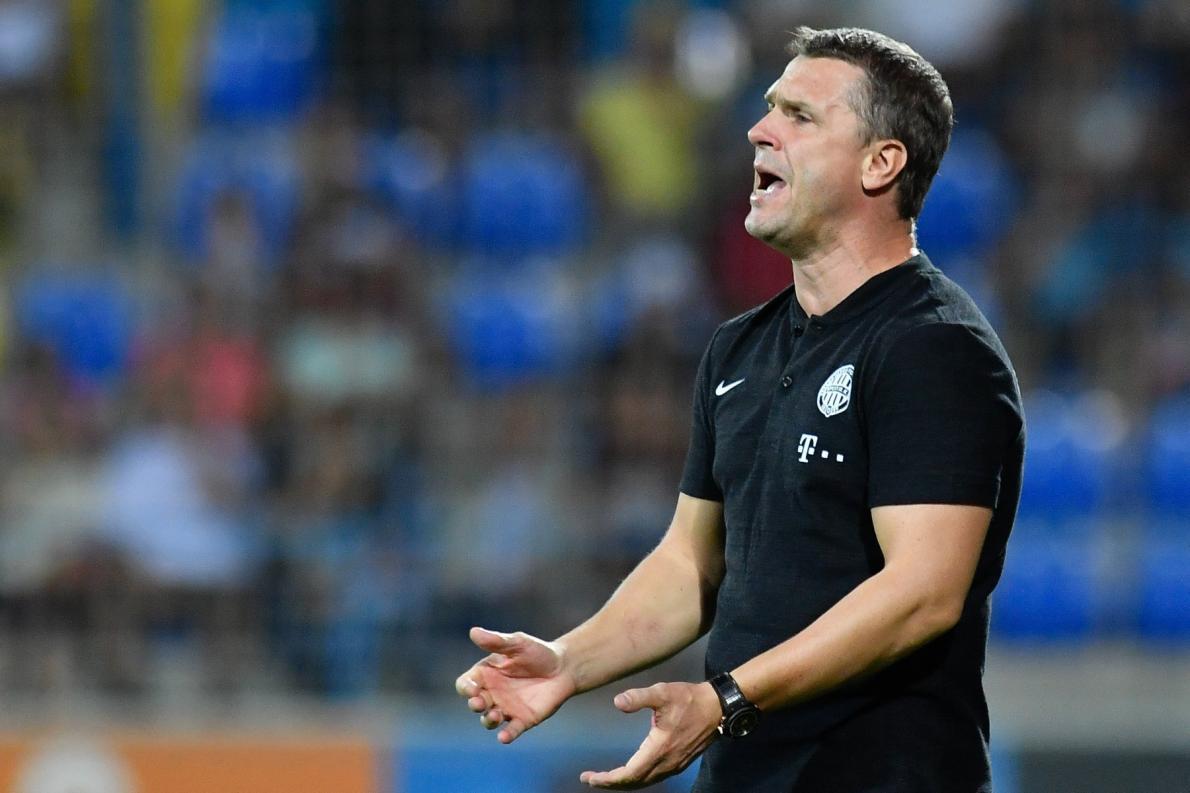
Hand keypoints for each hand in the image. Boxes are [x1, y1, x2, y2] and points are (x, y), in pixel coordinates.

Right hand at [454, 626, 577, 743]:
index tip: (472, 688)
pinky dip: (506, 735)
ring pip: (489, 720)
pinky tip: (504, 737)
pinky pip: (511, 730)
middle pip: (475, 703)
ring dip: (488, 720)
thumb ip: (496, 641)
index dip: (465, 687)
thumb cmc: (537, 652)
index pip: (466, 684)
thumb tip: (473, 632)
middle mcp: (492, 693)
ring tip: (495, 715)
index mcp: (486, 675)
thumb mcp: (517, 643)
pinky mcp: (522, 719)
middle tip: (479, 702)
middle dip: (475, 704)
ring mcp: (506, 708)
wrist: (564, 667)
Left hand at [580, 681, 720, 788]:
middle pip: (634, 783)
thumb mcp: (663, 693)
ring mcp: (674, 765)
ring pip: (644, 782)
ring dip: (624, 783)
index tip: (589, 777)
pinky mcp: (678, 762)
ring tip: (605, 778)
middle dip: (610, 783)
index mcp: (659, 750)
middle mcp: (666, 763)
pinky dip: (637, 779)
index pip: (629, 774)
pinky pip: (653, 778)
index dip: (608, 779)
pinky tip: (630, 772)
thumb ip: (639, 697)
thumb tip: (617, 702)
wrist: (717, 708)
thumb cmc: (689, 699)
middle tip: (590, 779)